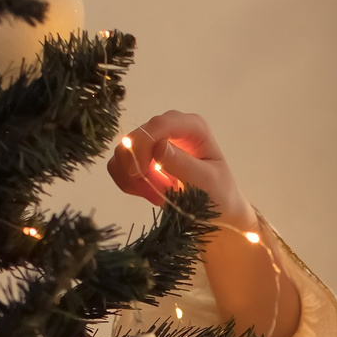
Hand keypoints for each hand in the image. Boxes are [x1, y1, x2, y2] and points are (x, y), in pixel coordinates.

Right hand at [109, 110, 252, 224]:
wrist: (215, 211)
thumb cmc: (219, 194)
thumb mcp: (207, 182)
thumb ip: (184, 164)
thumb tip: (158, 146)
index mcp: (192, 127)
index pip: (158, 124)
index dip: (144, 145)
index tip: (140, 173)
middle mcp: (170, 128)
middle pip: (135, 137)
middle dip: (139, 169)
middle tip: (159, 194)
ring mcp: (153, 141)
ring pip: (122, 152)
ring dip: (134, 180)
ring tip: (159, 195)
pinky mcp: (140, 157)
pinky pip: (118, 166)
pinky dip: (129, 184)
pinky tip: (150, 194)